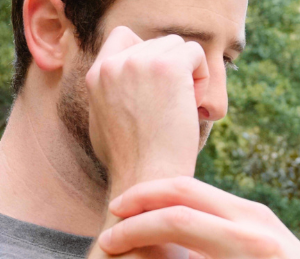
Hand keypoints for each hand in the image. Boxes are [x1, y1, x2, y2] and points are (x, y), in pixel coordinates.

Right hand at [85, 27, 209, 193]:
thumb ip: (110, 95)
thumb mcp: (102, 123)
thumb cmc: (131, 163)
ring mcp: (141, 63)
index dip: (147, 56)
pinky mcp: (169, 68)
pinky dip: (203, 78)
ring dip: (187, 74)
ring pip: (178, 46)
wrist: (145, 180)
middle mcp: (115, 63)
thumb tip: (122, 86)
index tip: (156, 86)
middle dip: (170, 70)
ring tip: (181, 108)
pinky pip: (196, 53)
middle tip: (171, 107)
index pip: (124, 37)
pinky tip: (194, 106)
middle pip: (157, 43)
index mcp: (96, 74)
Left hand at [93, 177, 299, 258]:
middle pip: (178, 223)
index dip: (146, 195)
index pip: (189, 191)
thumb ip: (221, 234)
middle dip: (133, 232)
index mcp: (252, 218)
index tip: (116, 208)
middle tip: (104, 246)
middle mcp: (255, 242)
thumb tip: (166, 228)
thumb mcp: (264, 247)